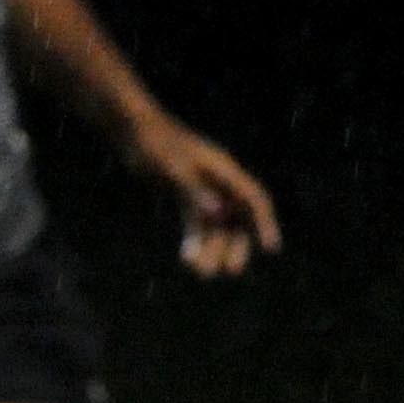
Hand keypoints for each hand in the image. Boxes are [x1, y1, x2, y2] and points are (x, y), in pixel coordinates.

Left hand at [128, 114, 281, 277]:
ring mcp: (202, 188)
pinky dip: (194, 240)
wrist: (132, 131)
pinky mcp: (185, 194)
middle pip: (237, 217)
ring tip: (202, 272)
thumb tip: (216, 213)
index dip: (265, 224)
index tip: (271, 248)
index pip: (253, 199)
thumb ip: (193, 190)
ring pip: (216, 224)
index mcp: (223, 169)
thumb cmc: (153, 143)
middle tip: (232, 270)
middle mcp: (218, 180)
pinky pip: (196, 222)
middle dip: (237, 244)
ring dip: (212, 248)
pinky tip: (188, 259)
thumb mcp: (172, 167)